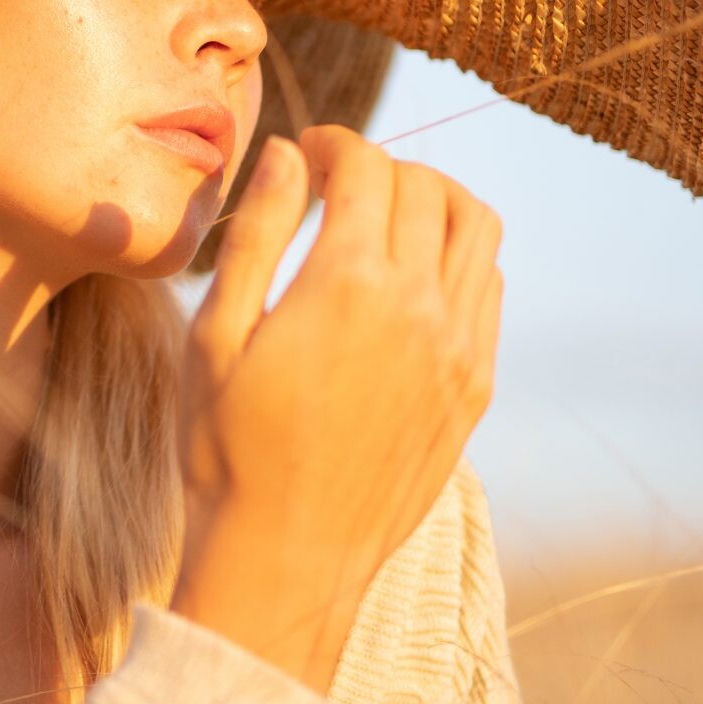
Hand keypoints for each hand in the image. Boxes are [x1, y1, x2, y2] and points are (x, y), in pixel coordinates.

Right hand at [172, 125, 503, 695]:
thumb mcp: (213, 335)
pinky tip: (413, 277)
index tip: (307, 151)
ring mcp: (459, 350)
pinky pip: (489, 290)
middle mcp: (420, 307)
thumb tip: (285, 154)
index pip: (367, 167)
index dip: (334, 143)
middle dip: (380, 165)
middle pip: (426, 186)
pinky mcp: (475, 390)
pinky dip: (459, 257)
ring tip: (387, 215)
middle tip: (336, 182)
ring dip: (434, 200)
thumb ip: (255, 234)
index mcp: (349, 284)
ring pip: (477, 229)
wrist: (283, 560)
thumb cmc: (227, 449)